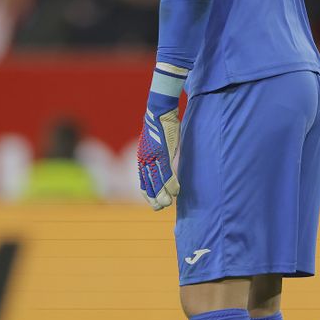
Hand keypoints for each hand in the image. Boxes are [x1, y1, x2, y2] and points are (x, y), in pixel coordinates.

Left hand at [138, 91, 181, 210]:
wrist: (159, 111)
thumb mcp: (155, 144)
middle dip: (154, 199)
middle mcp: (145, 161)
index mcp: (143, 159)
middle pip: (149, 185)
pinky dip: (172, 184)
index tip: (154, 203)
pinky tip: (176, 192)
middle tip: (160, 208)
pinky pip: (167, 174)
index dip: (148, 194)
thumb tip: (162, 165)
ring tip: (168, 204)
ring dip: (163, 195)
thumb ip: (157, 156)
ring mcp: (153, 159)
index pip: (143, 182)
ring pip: (157, 183)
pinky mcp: (162, 155)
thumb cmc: (160, 127)